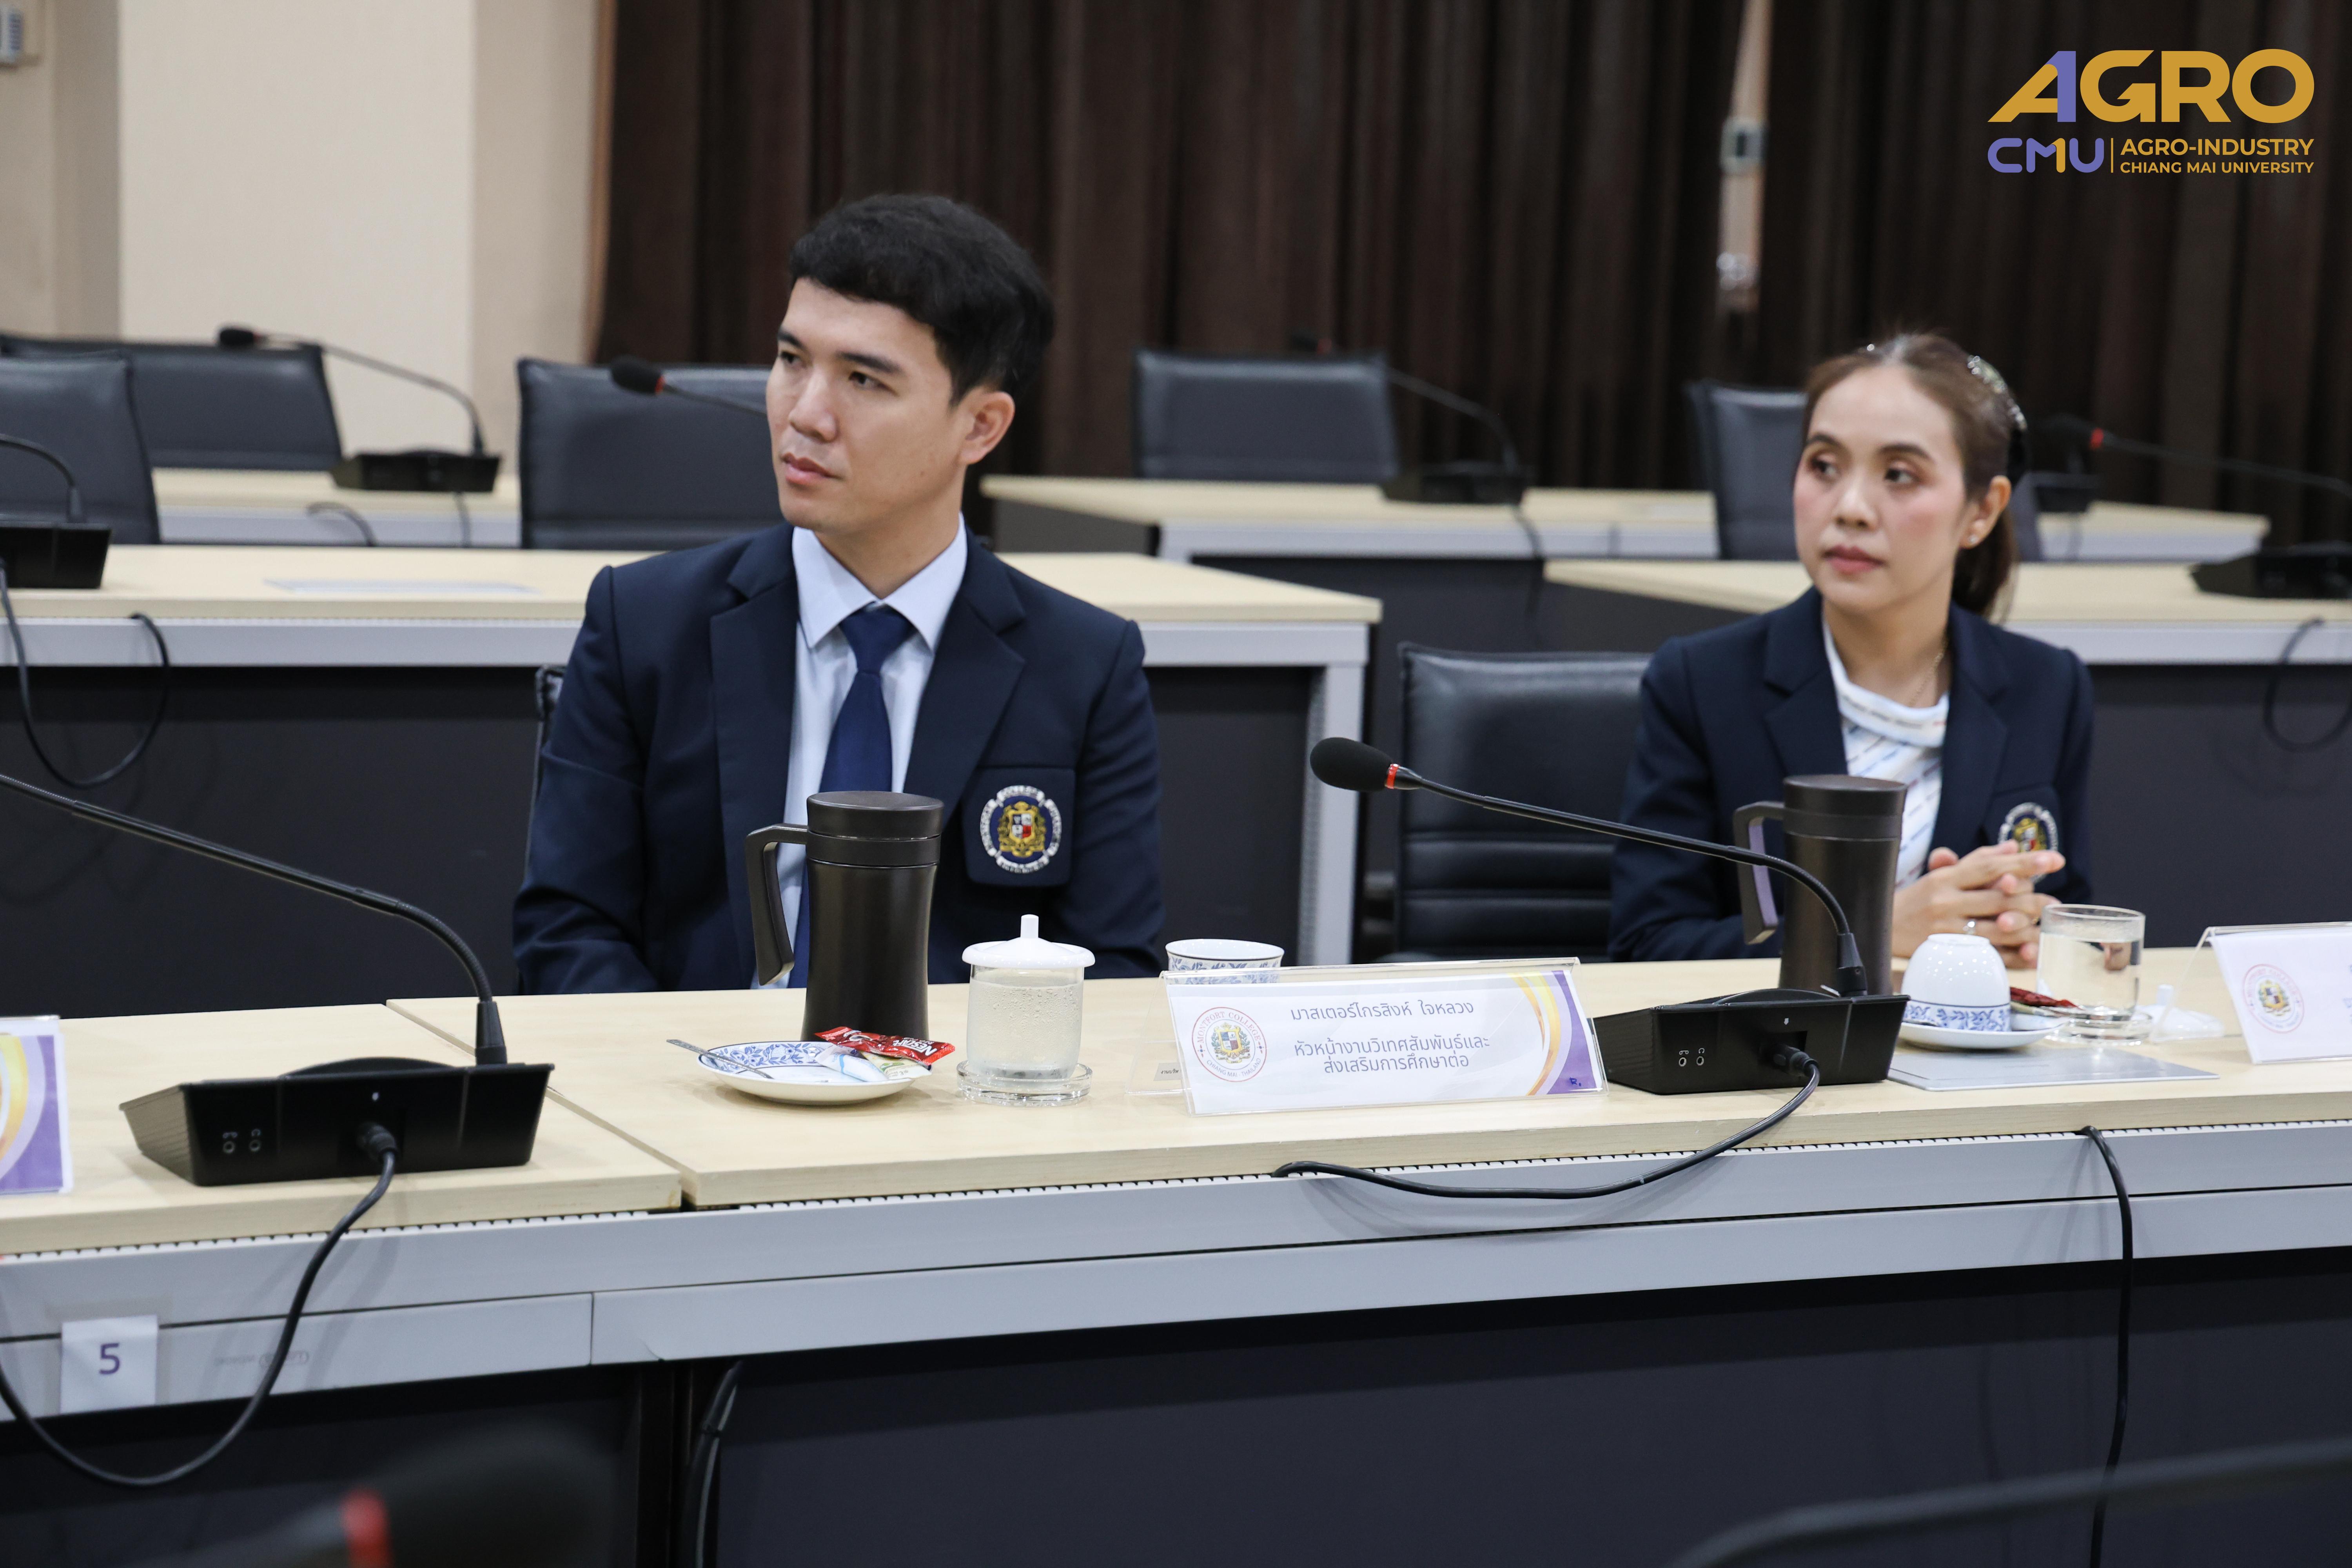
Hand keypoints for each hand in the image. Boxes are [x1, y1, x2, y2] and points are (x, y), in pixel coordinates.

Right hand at [1892, 841, 2064, 968]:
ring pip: (1997, 928)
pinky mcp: (1947, 954)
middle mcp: (1946, 902)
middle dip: (2033, 899)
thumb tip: (2011, 847)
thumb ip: (1976, 860)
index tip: (2054, 860)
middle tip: (2053, 903)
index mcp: (1946, 878)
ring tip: (2044, 925)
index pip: (1989, 866)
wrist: (1879, 931)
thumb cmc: (1916, 902)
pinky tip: (2030, 951)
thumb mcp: (1941, 876)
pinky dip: (2013, 954)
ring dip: (2027, 927)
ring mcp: (1946, 930)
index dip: (2024, 862)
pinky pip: (1988, 955)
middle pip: (1999, 897)